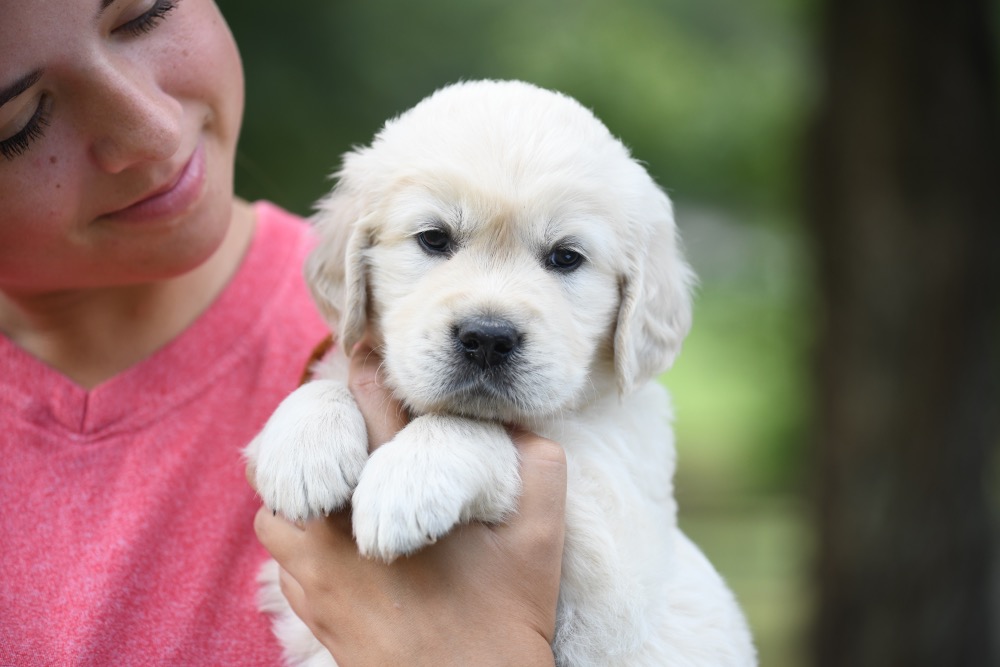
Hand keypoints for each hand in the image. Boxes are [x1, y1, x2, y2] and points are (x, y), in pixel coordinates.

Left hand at [252, 341, 566, 666]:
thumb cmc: (506, 618)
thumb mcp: (542, 537)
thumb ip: (538, 466)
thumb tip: (516, 423)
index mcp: (396, 493)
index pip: (371, 405)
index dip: (368, 369)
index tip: (367, 349)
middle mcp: (343, 526)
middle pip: (304, 447)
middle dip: (323, 420)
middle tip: (346, 414)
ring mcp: (318, 572)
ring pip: (276, 505)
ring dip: (300, 485)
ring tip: (335, 482)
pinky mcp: (312, 609)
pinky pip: (280, 557)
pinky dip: (298, 536)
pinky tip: (333, 537)